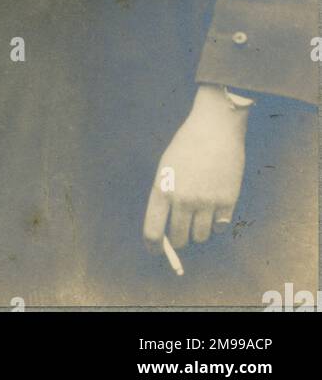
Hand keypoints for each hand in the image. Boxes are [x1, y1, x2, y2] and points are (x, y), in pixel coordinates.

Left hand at [143, 85, 248, 252]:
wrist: (215, 128)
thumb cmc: (187, 145)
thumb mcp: (167, 168)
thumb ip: (165, 196)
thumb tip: (166, 229)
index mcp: (162, 189)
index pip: (153, 231)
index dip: (154, 246)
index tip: (156, 251)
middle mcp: (183, 199)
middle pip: (179, 239)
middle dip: (179, 240)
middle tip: (181, 235)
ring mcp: (206, 201)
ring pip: (201, 236)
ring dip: (199, 231)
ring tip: (200, 214)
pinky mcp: (227, 201)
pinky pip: (220, 228)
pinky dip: (217, 224)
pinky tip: (216, 208)